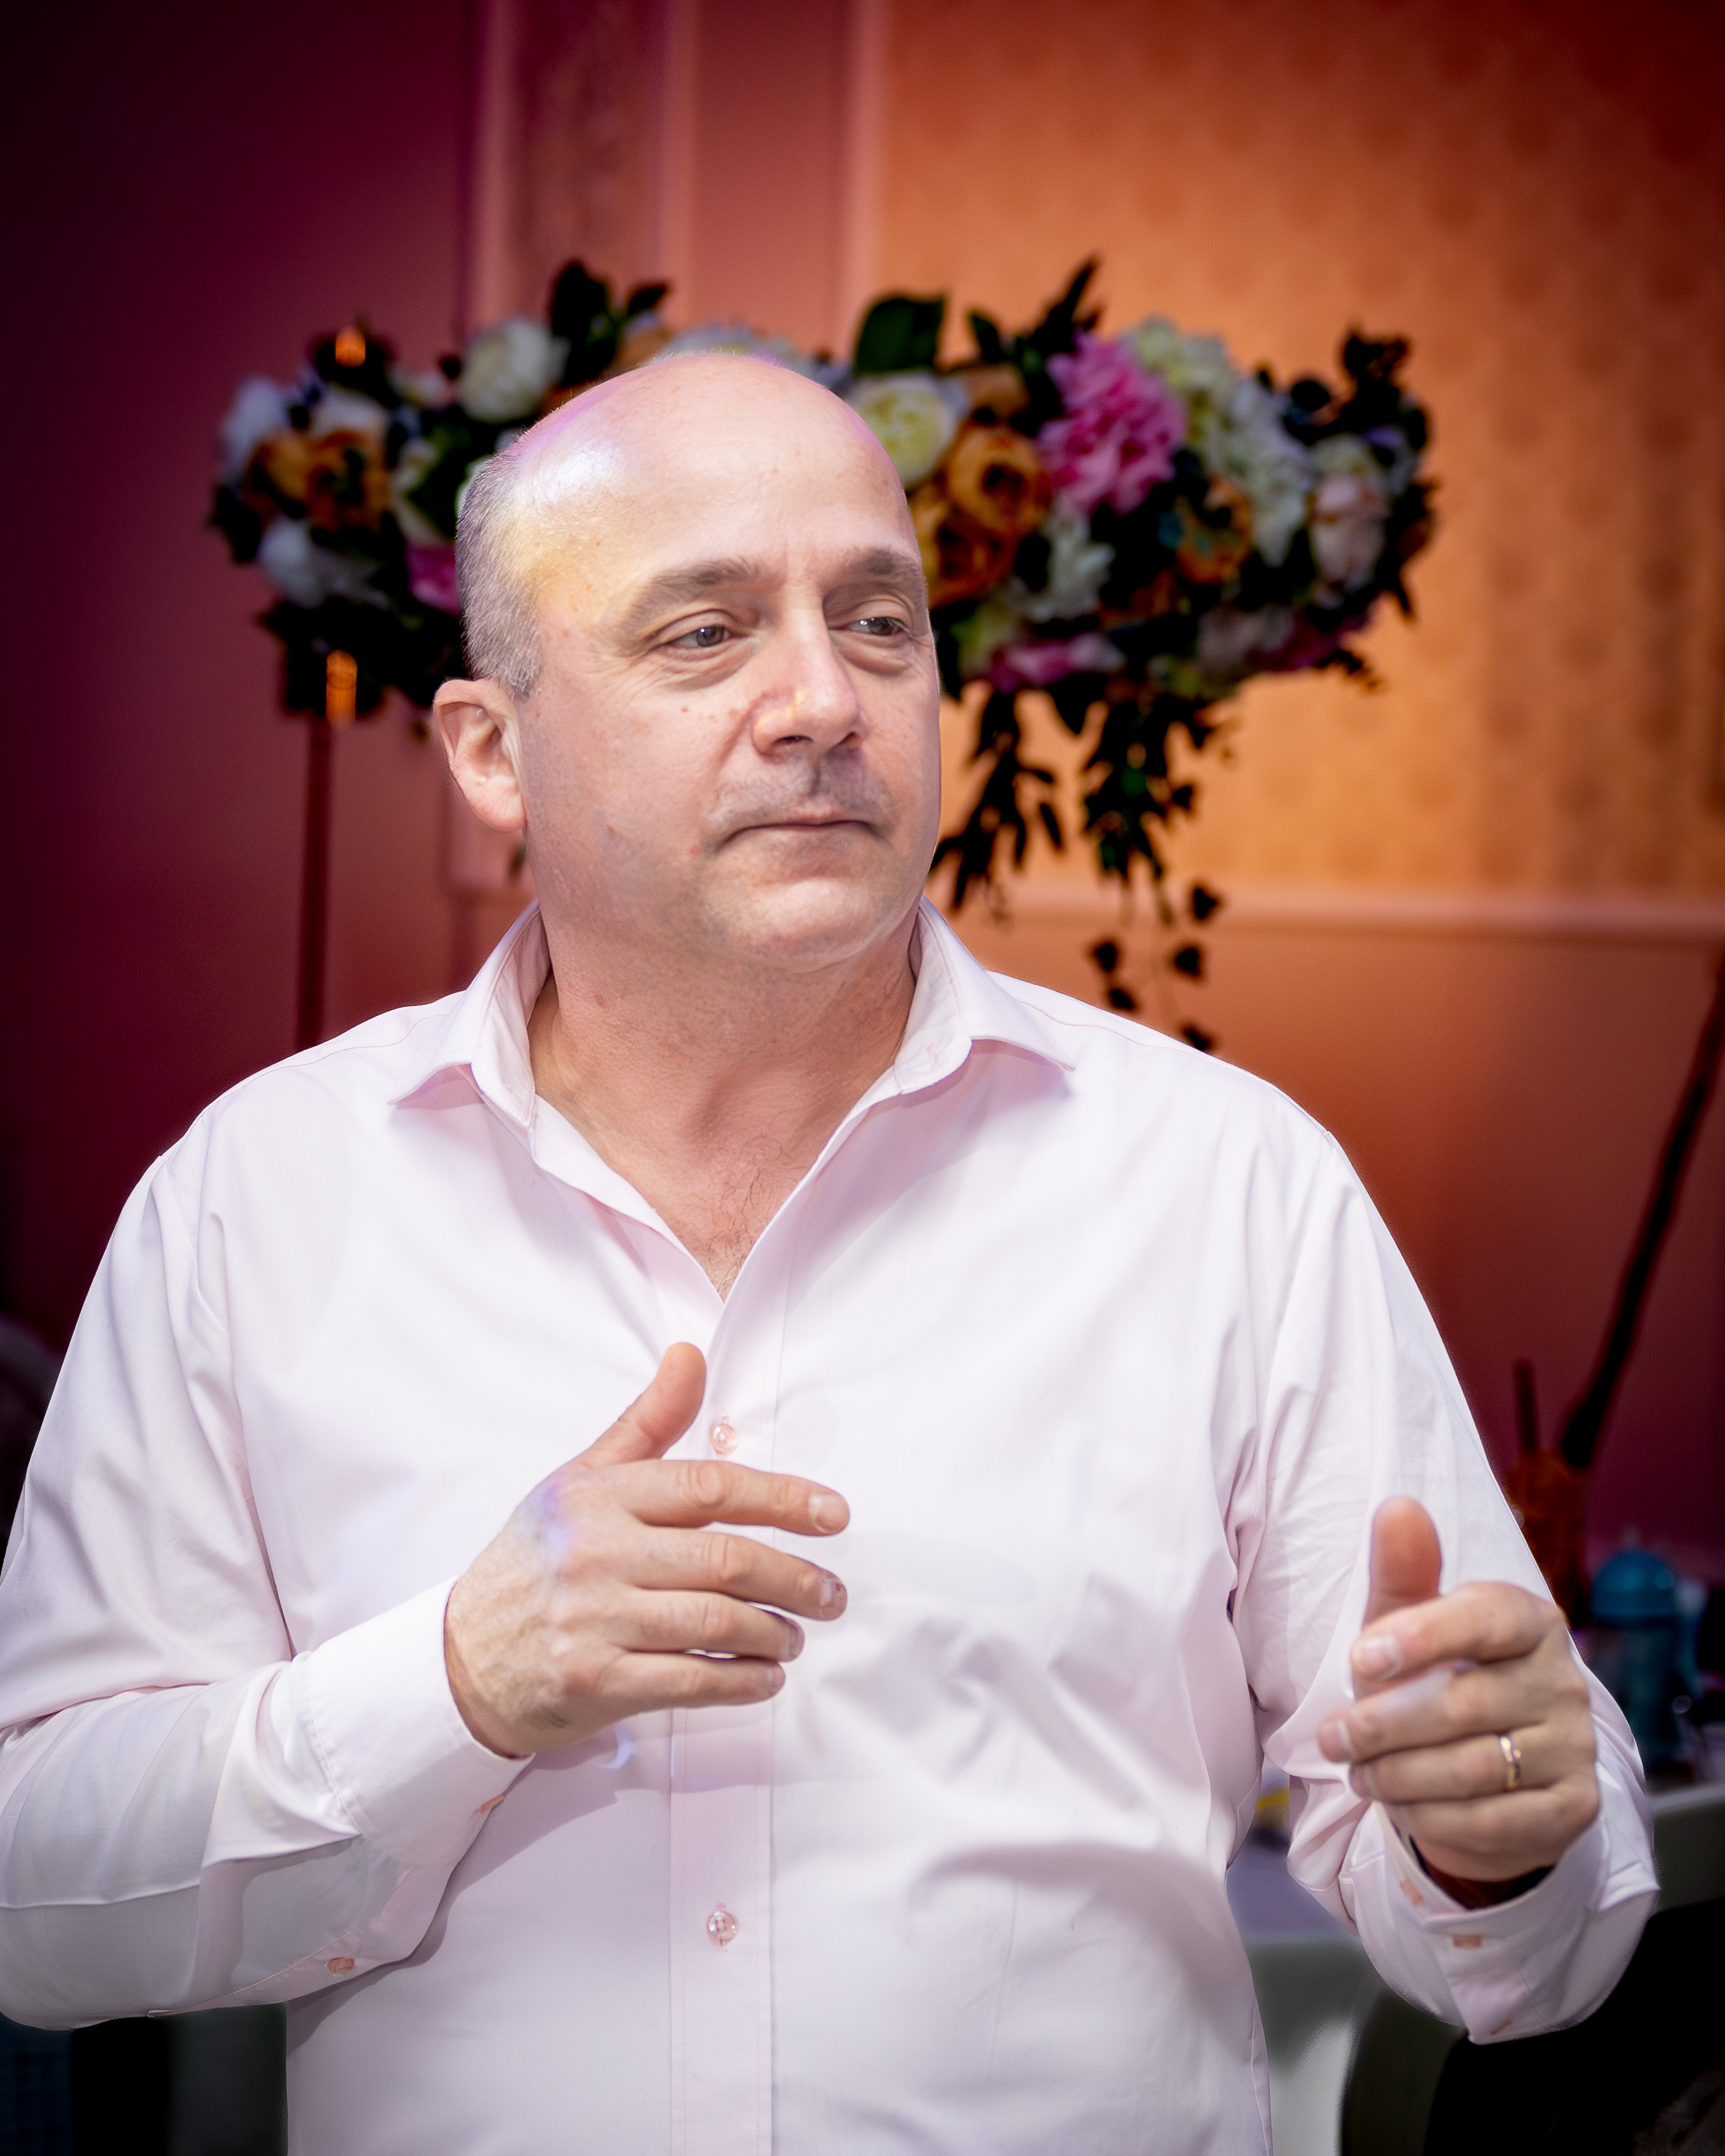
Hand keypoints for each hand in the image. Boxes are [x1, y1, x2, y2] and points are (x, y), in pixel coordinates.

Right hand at [444, 1344, 848, 1756]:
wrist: (460, 1655)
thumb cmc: (536, 1560)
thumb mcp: (580, 1479)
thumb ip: (646, 1423)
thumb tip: (691, 1354)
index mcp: (598, 1497)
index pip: (710, 1487)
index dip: (783, 1498)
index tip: (834, 1515)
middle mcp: (596, 1553)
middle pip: (725, 1559)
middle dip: (795, 1578)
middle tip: (831, 1594)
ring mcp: (593, 1620)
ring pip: (715, 1622)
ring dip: (774, 1633)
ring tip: (796, 1635)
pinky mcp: (594, 1682)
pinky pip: (690, 1681)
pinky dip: (741, 1682)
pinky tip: (765, 1678)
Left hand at [1317, 1498, 1597, 1897]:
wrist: (1482, 1778)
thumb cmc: (1433, 1683)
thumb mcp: (1406, 1627)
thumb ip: (1404, 1572)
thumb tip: (1398, 1506)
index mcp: (1530, 1621)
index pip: (1487, 1615)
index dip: (1422, 1634)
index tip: (1361, 1656)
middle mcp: (1564, 1680)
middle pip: (1466, 1703)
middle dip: (1383, 1725)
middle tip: (1333, 1738)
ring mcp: (1575, 1746)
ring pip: (1473, 1767)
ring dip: (1398, 1776)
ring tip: (1358, 1773)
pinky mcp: (1574, 1807)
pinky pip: (1493, 1821)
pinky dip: (1433, 1818)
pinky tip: (1403, 1807)